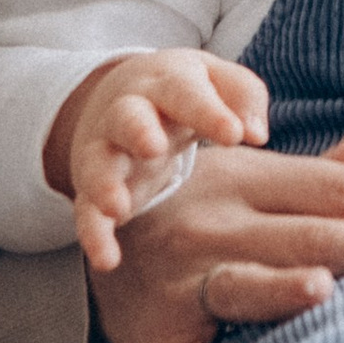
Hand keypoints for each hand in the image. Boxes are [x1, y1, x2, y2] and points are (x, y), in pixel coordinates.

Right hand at [59, 47, 268, 270]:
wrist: (123, 98)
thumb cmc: (186, 94)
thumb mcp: (218, 82)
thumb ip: (243, 98)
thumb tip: (257, 133)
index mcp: (167, 84)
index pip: (185, 92)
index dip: (208, 112)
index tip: (235, 136)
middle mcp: (130, 114)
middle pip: (127, 117)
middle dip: (137, 130)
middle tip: (153, 148)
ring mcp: (107, 151)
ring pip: (98, 163)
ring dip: (104, 182)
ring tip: (117, 206)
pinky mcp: (92, 188)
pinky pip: (86, 211)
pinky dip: (93, 234)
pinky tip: (107, 259)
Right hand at [89, 131, 343, 342]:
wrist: (95, 222)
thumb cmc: (195, 203)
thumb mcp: (250, 174)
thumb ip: (319, 171)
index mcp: (252, 180)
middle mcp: (219, 224)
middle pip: (317, 235)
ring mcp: (182, 280)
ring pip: (241, 282)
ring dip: (284, 292)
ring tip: (335, 293)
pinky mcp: (152, 336)